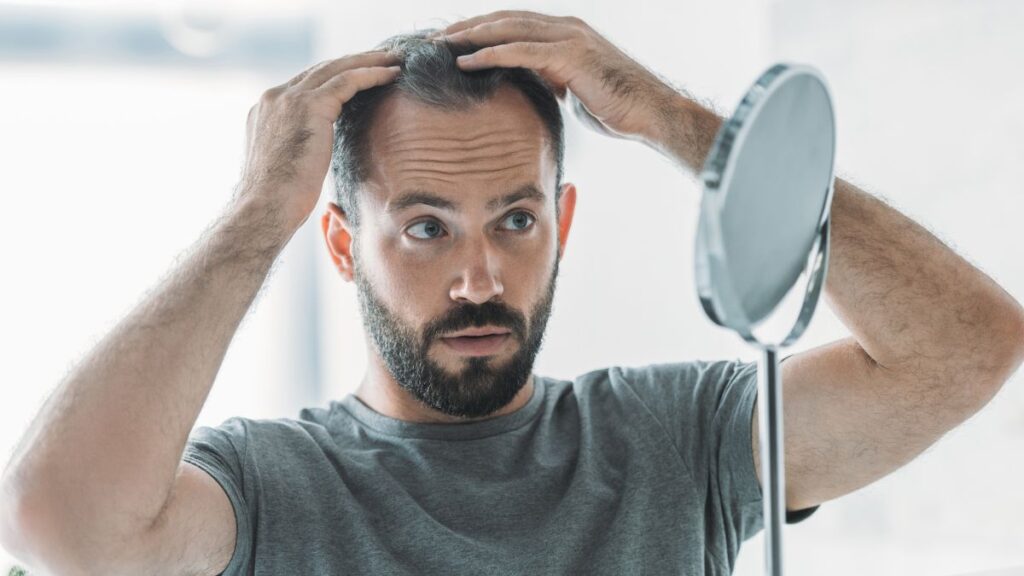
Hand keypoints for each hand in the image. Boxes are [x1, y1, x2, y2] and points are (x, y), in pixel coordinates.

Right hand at [237, 50, 400, 227]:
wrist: (266, 207)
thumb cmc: (277, 202)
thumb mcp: (285, 166)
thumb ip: (296, 149)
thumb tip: (313, 158)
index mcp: (265, 111)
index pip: (304, 84)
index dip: (333, 77)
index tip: (358, 76)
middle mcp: (274, 98)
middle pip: (320, 70)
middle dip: (353, 61)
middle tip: (382, 57)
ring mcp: (289, 98)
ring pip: (335, 69)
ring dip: (368, 61)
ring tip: (394, 59)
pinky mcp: (309, 106)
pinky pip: (347, 80)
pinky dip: (371, 74)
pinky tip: (391, 74)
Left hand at [433, 11, 681, 143]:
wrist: (650, 113)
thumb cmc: (617, 106)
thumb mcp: (575, 89)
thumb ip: (554, 80)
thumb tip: (536, 88)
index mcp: (564, 33)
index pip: (513, 25)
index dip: (480, 30)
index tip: (451, 41)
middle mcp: (564, 27)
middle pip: (504, 20)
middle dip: (467, 27)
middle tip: (433, 39)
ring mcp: (568, 37)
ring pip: (508, 29)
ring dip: (470, 36)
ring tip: (440, 46)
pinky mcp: (570, 55)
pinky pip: (521, 51)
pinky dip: (491, 54)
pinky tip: (466, 62)